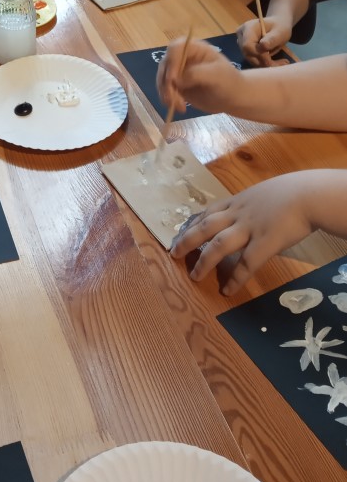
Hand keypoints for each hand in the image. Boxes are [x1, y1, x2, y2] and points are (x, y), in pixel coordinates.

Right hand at [157, 36, 242, 114]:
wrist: (233, 97)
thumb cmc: (229, 81)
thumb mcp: (217, 74)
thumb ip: (196, 74)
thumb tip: (176, 81)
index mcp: (194, 47)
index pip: (175, 48)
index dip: (172, 62)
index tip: (173, 80)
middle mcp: (182, 56)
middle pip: (165, 64)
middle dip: (166, 82)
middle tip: (173, 99)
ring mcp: (177, 71)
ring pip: (162, 78)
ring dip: (166, 93)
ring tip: (180, 106)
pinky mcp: (176, 85)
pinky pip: (165, 90)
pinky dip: (168, 99)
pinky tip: (180, 108)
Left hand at [170, 173, 313, 294]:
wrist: (307, 194)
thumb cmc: (290, 191)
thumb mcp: (263, 193)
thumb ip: (252, 204)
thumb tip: (249, 212)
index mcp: (237, 202)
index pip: (207, 212)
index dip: (191, 224)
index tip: (179, 233)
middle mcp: (237, 214)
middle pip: (204, 227)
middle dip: (186, 241)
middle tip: (173, 254)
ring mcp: (249, 228)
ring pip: (218, 245)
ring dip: (204, 262)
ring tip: (194, 277)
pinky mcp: (264, 243)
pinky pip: (245, 264)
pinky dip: (234, 278)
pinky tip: (227, 290)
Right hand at [237, 15, 292, 65]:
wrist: (278, 25)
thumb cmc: (279, 27)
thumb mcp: (280, 32)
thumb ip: (272, 39)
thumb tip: (263, 47)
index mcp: (248, 28)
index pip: (247, 45)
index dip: (258, 54)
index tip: (271, 59)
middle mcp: (241, 35)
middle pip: (247, 53)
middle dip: (262, 62)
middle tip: (280, 64)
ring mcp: (241, 42)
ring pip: (249, 58)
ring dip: (264, 64)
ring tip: (279, 63)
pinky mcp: (245, 49)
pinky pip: (252, 59)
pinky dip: (262, 63)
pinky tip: (273, 62)